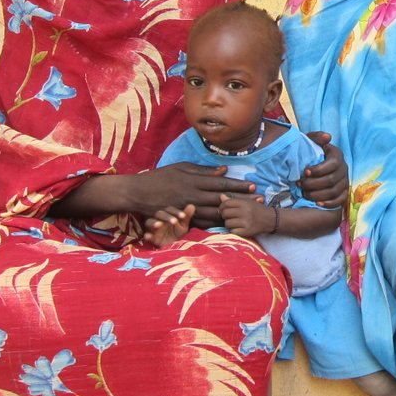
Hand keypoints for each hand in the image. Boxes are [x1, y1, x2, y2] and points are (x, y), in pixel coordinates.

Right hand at [131, 163, 254, 228]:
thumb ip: (202, 170)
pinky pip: (201, 224)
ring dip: (232, 214)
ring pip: (214, 214)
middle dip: (241, 200)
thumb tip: (223, 170)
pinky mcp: (181, 219)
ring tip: (247, 214)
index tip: (253, 186)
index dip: (238, 185)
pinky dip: (214, 226)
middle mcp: (192, 195)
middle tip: (259, 200)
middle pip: (221, 199)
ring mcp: (187, 208)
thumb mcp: (181, 167)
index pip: (221, 183)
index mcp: (194, 180)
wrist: (137, 192)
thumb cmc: (160, 176)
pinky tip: (226, 227)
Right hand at [144, 204, 195, 246]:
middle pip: (159, 214)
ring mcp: (154, 229)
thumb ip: (186, 216)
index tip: (183, 216)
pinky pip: (146, 235)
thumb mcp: (183, 226)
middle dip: (166, 217)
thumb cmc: (178, 234)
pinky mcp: (152, 238)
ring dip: (154, 222)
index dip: (176, 212)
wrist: (175, 248)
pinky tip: (148, 236)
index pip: (169, 210)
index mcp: (168, 216)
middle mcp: (160, 220)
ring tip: (159, 225)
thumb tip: (192, 205)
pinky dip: (147, 235)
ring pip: (149, 222)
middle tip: (174, 221)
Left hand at [220, 195, 276, 237]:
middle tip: (229, 216)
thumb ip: (233, 200)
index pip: (226, 203)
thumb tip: (221, 196)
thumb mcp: (247, 201)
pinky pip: (232, 231)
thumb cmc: (257, 209)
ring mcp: (246, 223)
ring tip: (235, 222)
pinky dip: (234, 230)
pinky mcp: (247, 232)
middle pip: (225, 213)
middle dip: (224, 215)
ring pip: (227, 223)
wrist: (271, 219)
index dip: (222, 206)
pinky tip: (239, 228)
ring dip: (229, 224)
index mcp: (244, 203)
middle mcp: (245, 212)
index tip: (224, 209)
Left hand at [300, 132, 348, 208]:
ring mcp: (345, 181)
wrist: (313, 162)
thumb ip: (316, 137)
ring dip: (317, 195)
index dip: (318, 170)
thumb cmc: (311, 151)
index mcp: (337, 155)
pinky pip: (340, 200)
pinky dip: (329, 203)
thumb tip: (327, 137)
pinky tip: (317, 204)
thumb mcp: (311, 141)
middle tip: (299, 184)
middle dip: (313, 184)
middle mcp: (344, 168)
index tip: (304, 172)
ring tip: (304, 193)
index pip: (332, 164)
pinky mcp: (344, 192)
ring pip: (334, 192)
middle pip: (331, 180)